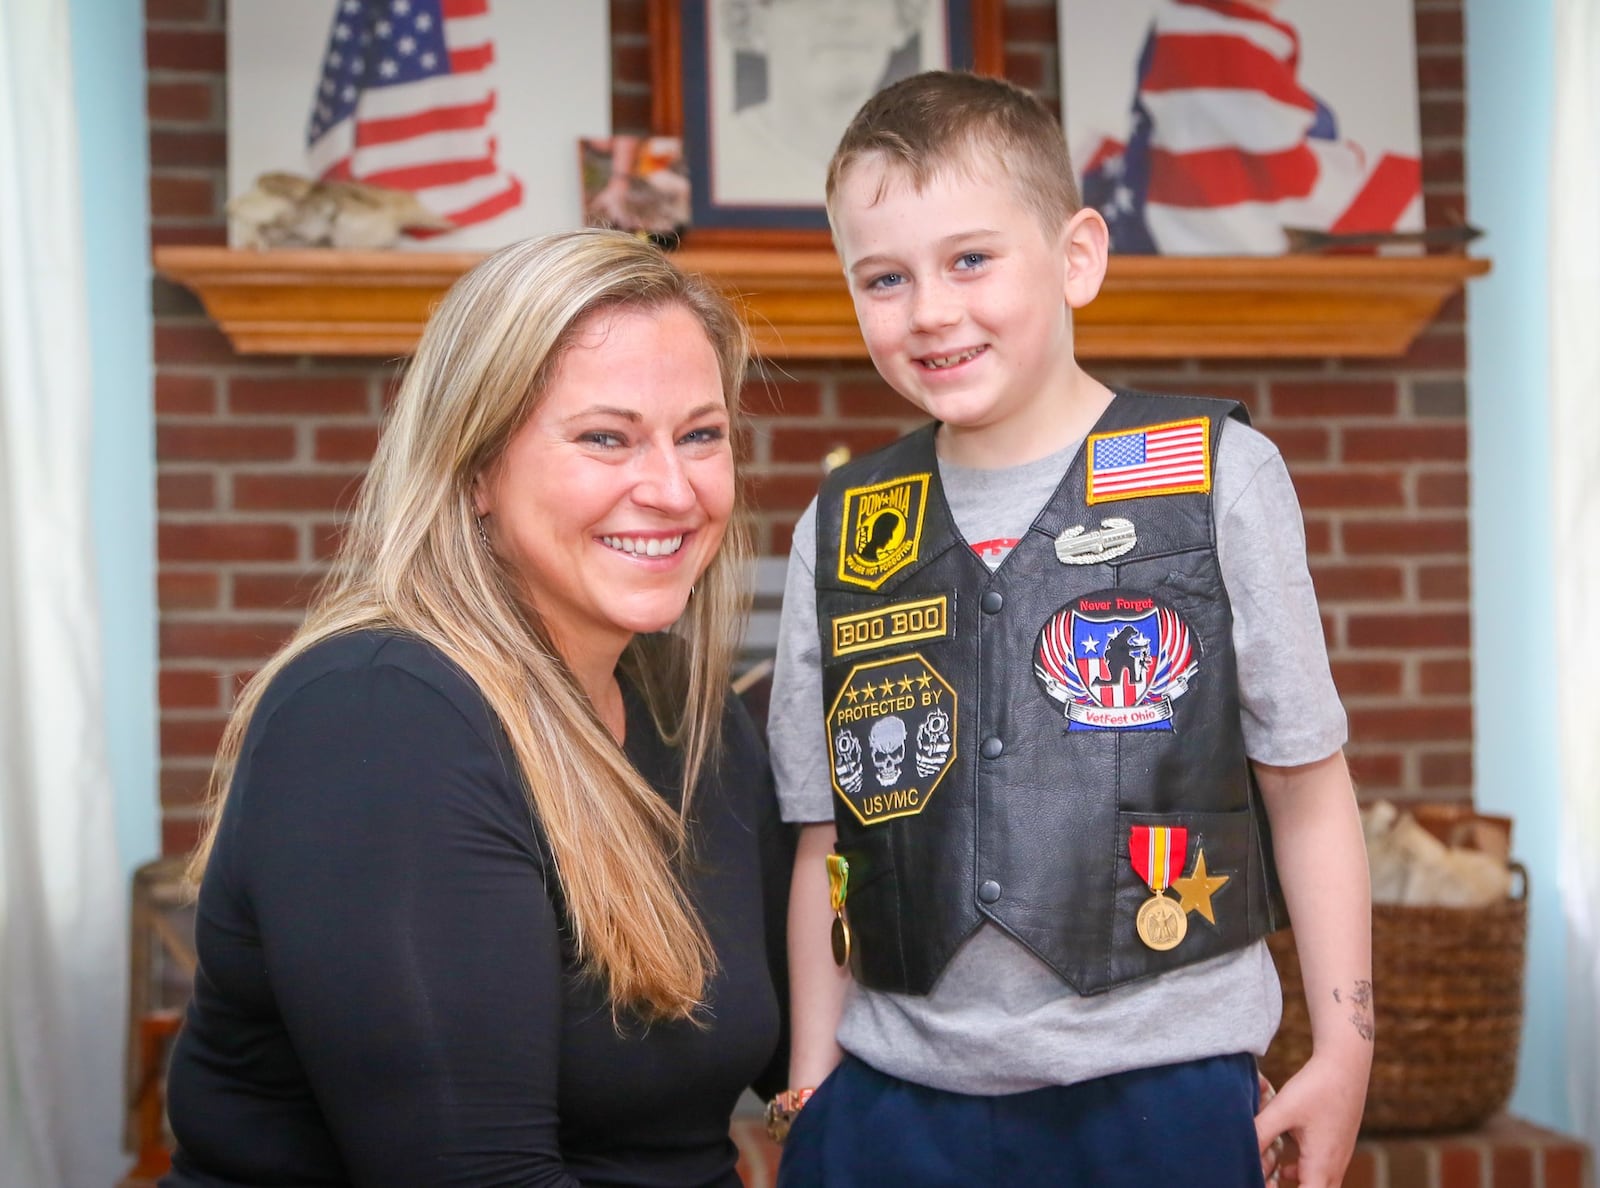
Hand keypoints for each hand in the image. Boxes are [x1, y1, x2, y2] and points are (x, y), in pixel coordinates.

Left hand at [1254, 1053, 1367, 1187]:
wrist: (1345, 1064)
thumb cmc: (1316, 1086)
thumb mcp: (1282, 1110)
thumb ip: (1260, 1133)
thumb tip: (1240, 1154)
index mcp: (1322, 1165)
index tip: (1264, 1185)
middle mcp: (1334, 1166)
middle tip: (1263, 1182)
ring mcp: (1339, 1157)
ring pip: (1316, 1184)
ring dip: (1295, 1185)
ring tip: (1268, 1178)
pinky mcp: (1336, 1146)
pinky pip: (1319, 1172)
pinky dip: (1300, 1174)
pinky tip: (1283, 1165)